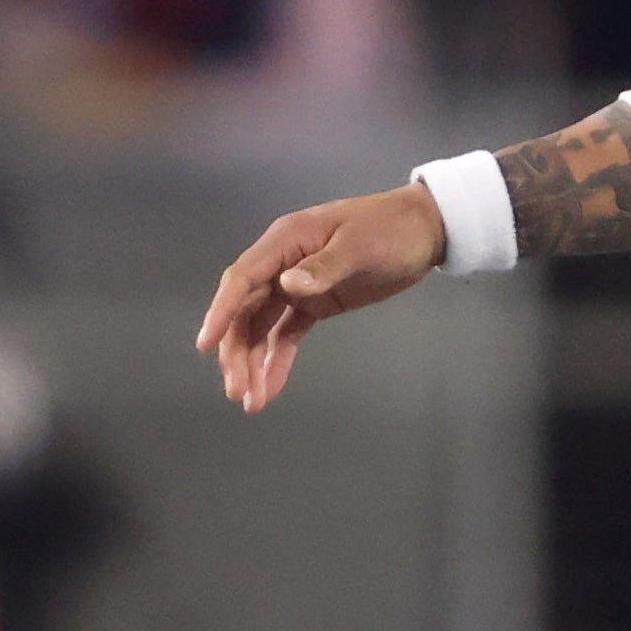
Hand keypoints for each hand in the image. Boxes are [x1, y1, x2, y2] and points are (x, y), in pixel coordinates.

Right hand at [197, 185, 440, 412]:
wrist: (424, 230)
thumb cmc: (392, 229)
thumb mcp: (360, 246)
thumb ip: (324, 267)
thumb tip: (287, 286)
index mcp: (287, 241)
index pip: (243, 278)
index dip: (222, 311)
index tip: (206, 344)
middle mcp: (282, 264)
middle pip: (246, 310)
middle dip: (237, 351)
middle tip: (236, 390)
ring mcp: (295, 285)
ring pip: (261, 327)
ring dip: (252, 362)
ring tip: (249, 400)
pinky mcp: (313, 305)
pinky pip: (286, 335)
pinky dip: (276, 360)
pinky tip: (268, 388)